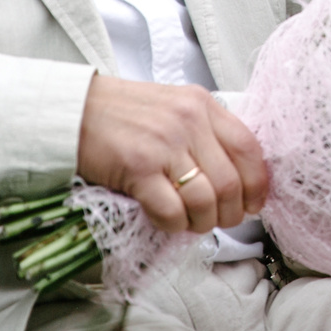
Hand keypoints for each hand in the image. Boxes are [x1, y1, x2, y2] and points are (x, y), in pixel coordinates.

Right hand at [75, 74, 266, 234]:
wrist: (74, 111)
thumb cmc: (121, 113)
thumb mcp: (174, 107)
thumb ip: (203, 133)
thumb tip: (232, 177)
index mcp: (203, 105)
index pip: (249, 149)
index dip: (257, 184)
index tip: (252, 203)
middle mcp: (190, 122)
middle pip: (231, 182)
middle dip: (230, 213)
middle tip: (217, 221)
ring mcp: (165, 145)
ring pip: (207, 200)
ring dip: (202, 222)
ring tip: (190, 223)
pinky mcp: (139, 168)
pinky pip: (172, 211)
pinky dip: (174, 225)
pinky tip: (165, 220)